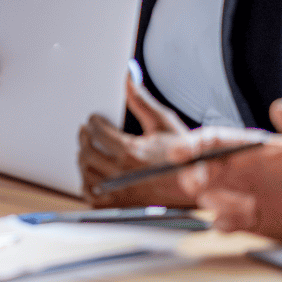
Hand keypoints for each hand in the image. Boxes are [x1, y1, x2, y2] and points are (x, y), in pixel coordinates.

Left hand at [79, 76, 195, 206]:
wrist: (196, 185)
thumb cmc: (182, 155)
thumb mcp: (163, 122)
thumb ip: (141, 100)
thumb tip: (128, 77)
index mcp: (131, 151)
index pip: (97, 132)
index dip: (93, 122)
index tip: (94, 119)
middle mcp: (122, 173)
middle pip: (86, 152)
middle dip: (84, 138)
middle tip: (86, 131)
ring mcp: (120, 192)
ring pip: (86, 172)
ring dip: (84, 159)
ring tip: (88, 149)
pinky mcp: (120, 205)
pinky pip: (91, 195)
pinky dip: (88, 182)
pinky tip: (93, 173)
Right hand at [183, 99, 281, 240]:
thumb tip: (281, 105)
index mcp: (243, 148)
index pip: (211, 141)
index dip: (191, 145)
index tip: (177, 152)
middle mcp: (234, 170)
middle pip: (199, 169)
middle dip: (192, 175)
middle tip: (195, 184)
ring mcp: (235, 194)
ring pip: (208, 197)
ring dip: (217, 203)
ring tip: (247, 207)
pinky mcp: (241, 219)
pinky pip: (222, 222)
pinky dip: (226, 223)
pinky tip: (245, 221)